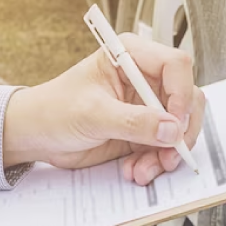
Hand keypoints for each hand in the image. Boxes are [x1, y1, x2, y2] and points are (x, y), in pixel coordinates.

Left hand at [3, 33, 204, 184]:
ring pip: (180, 127)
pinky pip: (166, 147)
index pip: (175, 66)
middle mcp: (145, 78)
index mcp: (131, 56)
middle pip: (187, 98)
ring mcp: (147, 105)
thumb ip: (134, 121)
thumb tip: (170, 128)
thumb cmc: (54, 110)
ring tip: (144, 169)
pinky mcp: (145, 130)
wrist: (38, 136)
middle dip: (180, 131)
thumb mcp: (93, 114)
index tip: (173, 123)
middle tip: (168, 153)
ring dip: (167, 153)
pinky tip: (136, 169)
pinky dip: (156, 162)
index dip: (181, 94)